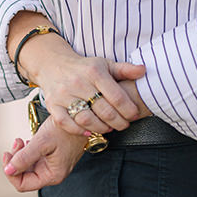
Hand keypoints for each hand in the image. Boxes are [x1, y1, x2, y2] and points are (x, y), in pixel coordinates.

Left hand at [2, 119, 85, 191]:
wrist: (78, 116)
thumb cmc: (64, 129)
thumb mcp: (42, 142)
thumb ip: (24, 158)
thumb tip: (8, 171)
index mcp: (52, 175)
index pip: (23, 184)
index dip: (11, 172)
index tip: (7, 154)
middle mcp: (52, 173)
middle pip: (24, 176)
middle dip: (15, 160)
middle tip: (16, 143)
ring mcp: (51, 165)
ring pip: (27, 166)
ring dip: (20, 154)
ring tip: (20, 140)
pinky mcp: (51, 156)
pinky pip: (33, 159)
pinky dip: (26, 150)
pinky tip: (28, 141)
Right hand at [7, 11, 150, 136]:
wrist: (53, 64)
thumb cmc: (84, 67)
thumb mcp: (105, 64)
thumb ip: (125, 69)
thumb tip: (144, 70)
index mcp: (94, 71)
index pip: (117, 97)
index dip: (129, 110)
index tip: (134, 115)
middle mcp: (78, 82)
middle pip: (104, 111)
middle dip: (119, 122)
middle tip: (124, 125)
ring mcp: (64, 94)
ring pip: (86, 119)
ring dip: (101, 128)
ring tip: (109, 128)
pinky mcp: (53, 105)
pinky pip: (67, 123)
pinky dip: (79, 131)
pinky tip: (89, 131)